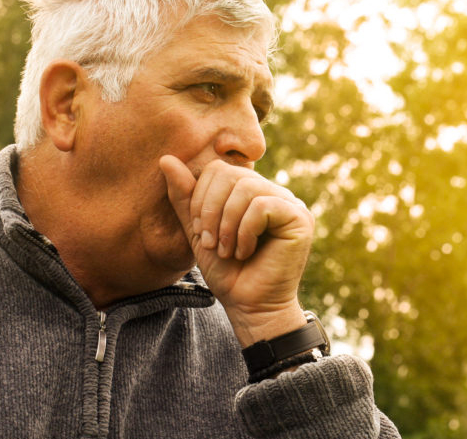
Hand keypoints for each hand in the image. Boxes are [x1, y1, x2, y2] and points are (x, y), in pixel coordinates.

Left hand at [159, 156, 312, 346]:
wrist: (249, 308)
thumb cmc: (227, 273)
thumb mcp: (198, 231)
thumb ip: (185, 197)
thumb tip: (166, 158)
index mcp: (251, 192)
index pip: (219, 169)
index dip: (201, 197)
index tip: (200, 232)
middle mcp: (273, 192)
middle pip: (231, 175)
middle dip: (211, 210)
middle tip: (211, 243)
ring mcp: (290, 203)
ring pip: (246, 188)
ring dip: (227, 224)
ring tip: (228, 250)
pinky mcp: (300, 218)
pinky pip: (262, 206)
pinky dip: (245, 231)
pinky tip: (245, 252)